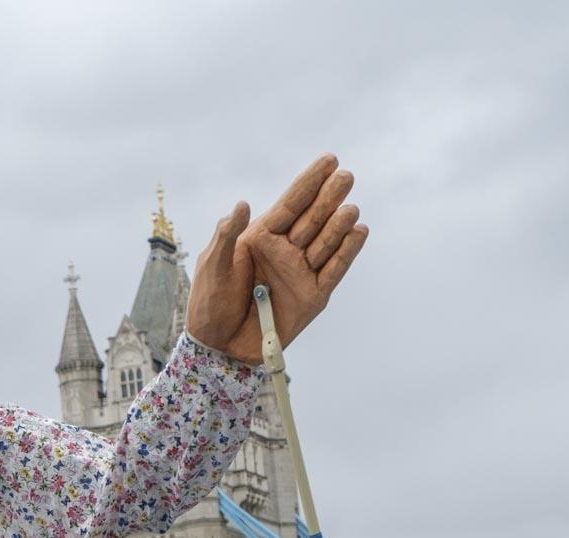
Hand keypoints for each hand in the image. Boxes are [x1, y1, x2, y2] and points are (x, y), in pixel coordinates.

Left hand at [186, 154, 368, 365]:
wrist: (219, 345)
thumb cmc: (210, 303)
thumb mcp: (213, 266)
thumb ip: (227, 235)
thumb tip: (242, 204)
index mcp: (261, 237)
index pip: (290, 203)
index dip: (309, 182)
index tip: (329, 159)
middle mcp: (285, 250)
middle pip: (313, 217)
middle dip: (328, 196)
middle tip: (345, 176)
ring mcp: (300, 272)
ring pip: (326, 241)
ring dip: (338, 223)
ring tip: (348, 208)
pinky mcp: (313, 295)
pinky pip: (334, 270)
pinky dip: (347, 252)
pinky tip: (358, 231)